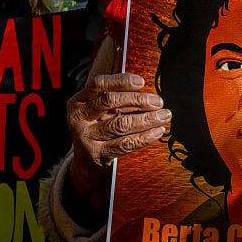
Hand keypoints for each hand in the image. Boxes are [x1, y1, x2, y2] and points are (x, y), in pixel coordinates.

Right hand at [66, 72, 170, 207]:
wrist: (84, 160)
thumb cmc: (96, 126)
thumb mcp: (97, 109)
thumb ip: (114, 97)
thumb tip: (144, 88)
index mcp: (78, 101)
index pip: (99, 84)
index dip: (121, 81)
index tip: (141, 82)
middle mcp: (79, 117)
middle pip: (110, 102)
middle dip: (138, 100)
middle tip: (158, 101)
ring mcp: (86, 137)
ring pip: (121, 124)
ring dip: (146, 119)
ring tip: (163, 116)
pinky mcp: (98, 154)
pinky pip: (125, 144)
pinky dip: (144, 137)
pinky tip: (157, 131)